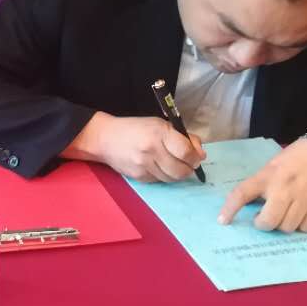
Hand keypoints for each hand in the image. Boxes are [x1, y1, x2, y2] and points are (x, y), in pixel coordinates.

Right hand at [64, 112, 205, 182]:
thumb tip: (201, 154)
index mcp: (159, 133)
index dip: (195, 157)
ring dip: (177, 174)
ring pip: (172, 178)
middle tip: (187, 164)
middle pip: (181, 170)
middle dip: (189, 169)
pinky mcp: (139, 177)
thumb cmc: (136, 128)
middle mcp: (152, 150)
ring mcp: (144, 166)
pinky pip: (160, 181)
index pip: (186, 152)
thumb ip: (183, 137)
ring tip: (172, 164)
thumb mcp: (160, 124)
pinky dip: (163, 175)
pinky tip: (158, 166)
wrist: (105, 139)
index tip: (196, 157)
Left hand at [218, 137, 306, 232]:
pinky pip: (306, 228)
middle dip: (264, 223)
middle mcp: (284, 188)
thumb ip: (263, 184)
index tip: (223, 221)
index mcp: (268, 175)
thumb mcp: (274, 165)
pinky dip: (302, 225)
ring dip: (284, 224)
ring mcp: (303, 199)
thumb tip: (252, 206)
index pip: (242, 193)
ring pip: (287, 227)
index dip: (230, 209)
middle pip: (268, 222)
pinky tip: (302, 214)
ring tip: (286, 213)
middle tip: (265, 218)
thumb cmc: (298, 158)